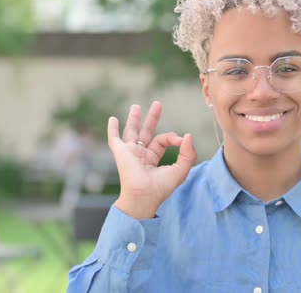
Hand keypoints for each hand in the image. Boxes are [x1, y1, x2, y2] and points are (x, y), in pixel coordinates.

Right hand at [108, 101, 196, 218]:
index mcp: (153, 159)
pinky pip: (114, 139)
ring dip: (134, 119)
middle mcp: (141, 154)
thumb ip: (187, 153)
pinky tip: (112, 119)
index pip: (163, 141)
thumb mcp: (181, 170)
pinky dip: (112, 129)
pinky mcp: (121, 152)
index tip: (181, 140)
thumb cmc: (161, 187)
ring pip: (131, 131)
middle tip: (157, 104)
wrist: (144, 195)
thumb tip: (188, 136)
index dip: (173, 137)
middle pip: (147, 132)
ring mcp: (130, 152)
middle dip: (152, 118)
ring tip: (136, 106)